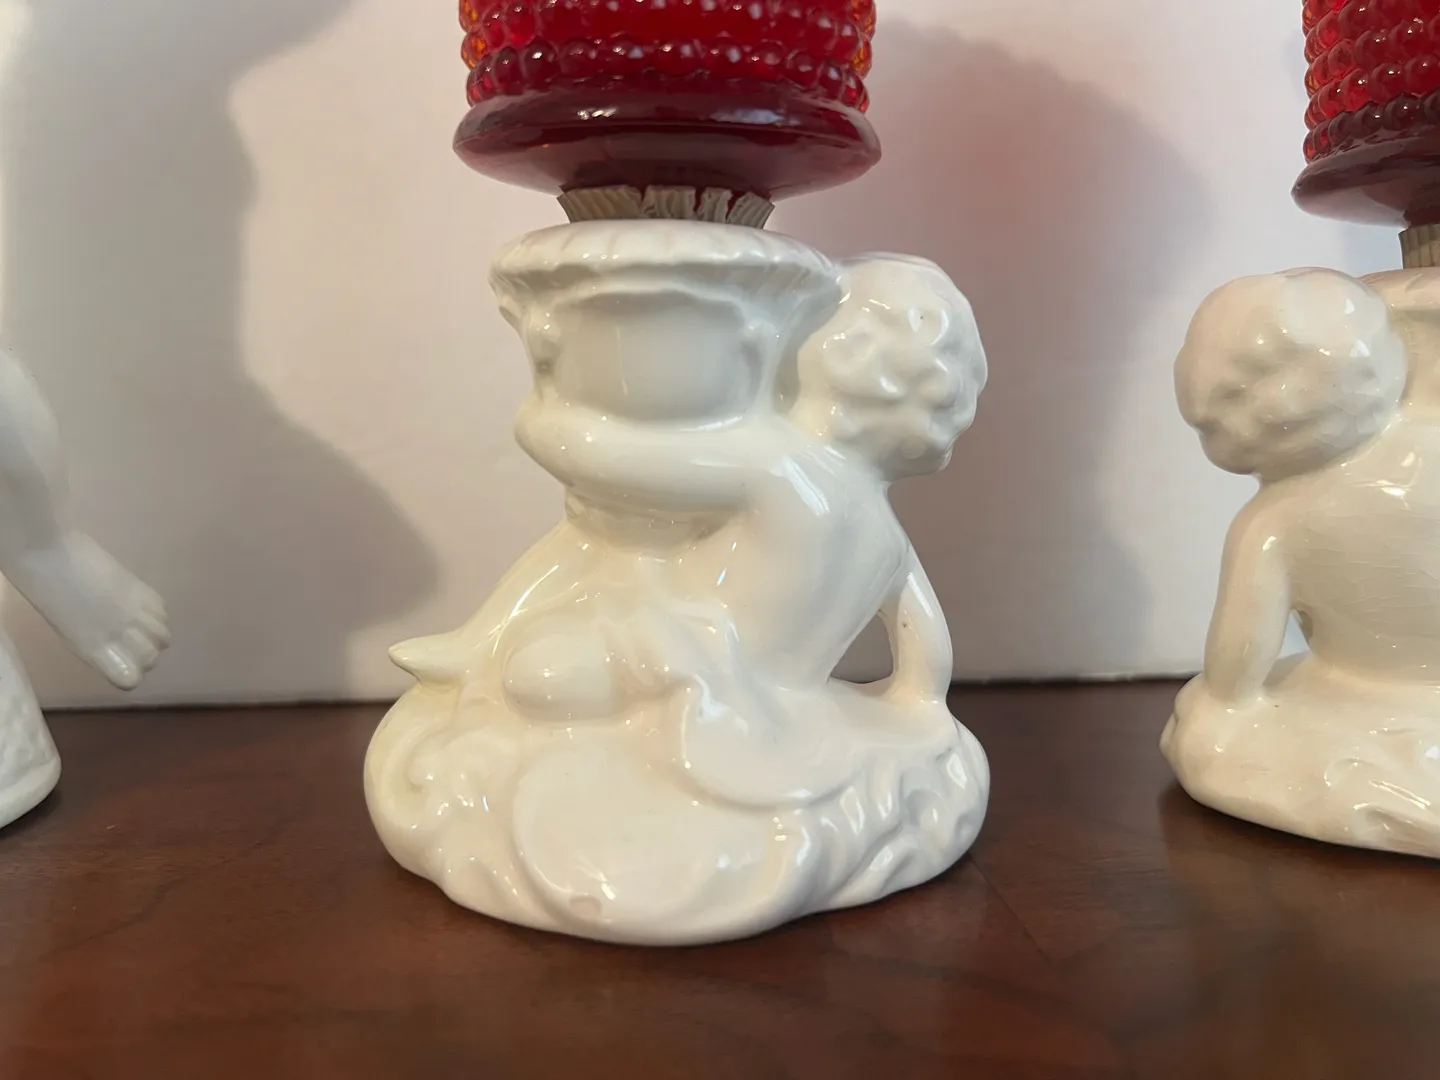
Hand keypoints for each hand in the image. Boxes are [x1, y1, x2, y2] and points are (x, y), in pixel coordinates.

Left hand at [7, 532, 168, 689]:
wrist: (51, 555)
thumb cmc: (47, 594)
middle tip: (131, 642)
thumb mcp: (69, 631)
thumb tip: (118, 648)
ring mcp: (135, 612)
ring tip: (139, 624)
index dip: (129, 672)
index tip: (122, 663)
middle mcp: (120, 634)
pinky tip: (140, 606)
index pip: (130, 678)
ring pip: (163, 635)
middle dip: (146, 654)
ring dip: (154, 633)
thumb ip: (97, 644)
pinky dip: (156, 613)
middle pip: (152, 657)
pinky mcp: (144, 590)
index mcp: (94, 649)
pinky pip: (162, 611)